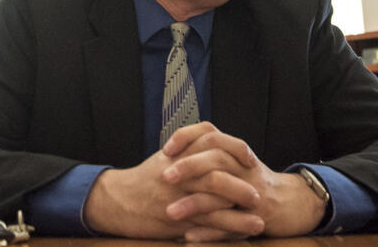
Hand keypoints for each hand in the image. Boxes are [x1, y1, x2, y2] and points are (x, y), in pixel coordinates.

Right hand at [83, 143, 263, 239]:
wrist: (117, 201)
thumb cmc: (144, 179)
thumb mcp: (166, 157)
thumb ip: (189, 147)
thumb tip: (215, 141)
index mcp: (178, 154)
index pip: (211, 141)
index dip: (234, 147)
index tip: (249, 157)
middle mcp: (179, 173)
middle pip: (216, 172)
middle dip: (241, 184)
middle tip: (259, 193)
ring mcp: (176, 197)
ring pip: (214, 202)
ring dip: (239, 213)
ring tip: (259, 219)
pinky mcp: (174, 220)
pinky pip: (204, 226)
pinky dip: (226, 230)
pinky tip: (241, 236)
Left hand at [160, 123, 328, 239]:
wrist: (292, 203)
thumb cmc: (255, 183)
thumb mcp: (236, 163)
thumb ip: (211, 156)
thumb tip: (176, 151)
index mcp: (236, 153)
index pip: (210, 133)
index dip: (187, 137)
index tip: (165, 149)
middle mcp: (244, 168)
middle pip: (217, 157)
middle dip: (189, 166)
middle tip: (165, 176)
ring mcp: (253, 192)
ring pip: (222, 192)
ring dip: (194, 203)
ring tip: (171, 212)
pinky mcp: (258, 217)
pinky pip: (232, 224)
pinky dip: (209, 233)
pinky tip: (189, 237)